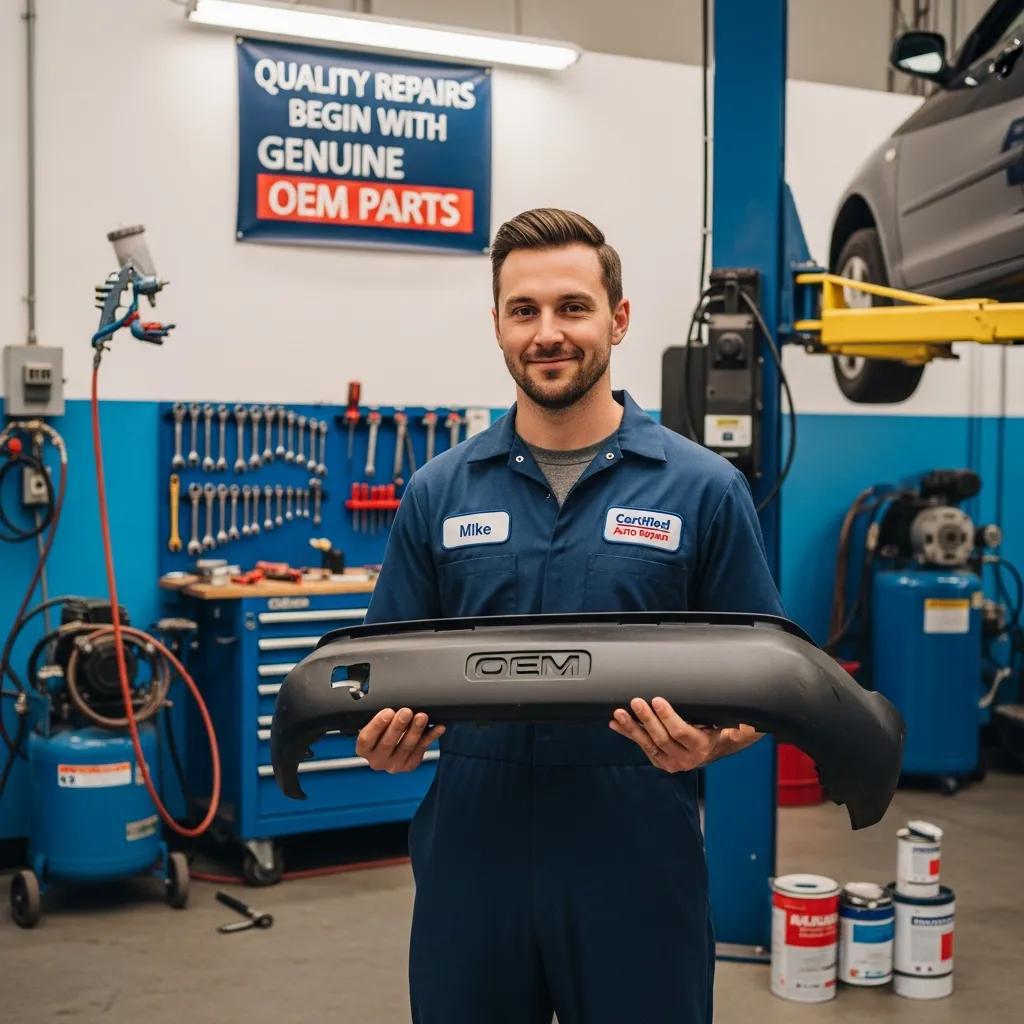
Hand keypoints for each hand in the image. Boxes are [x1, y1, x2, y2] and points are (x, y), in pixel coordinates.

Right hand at [355, 707, 444, 773]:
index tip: (388, 711)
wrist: (391, 747)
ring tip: (422, 717)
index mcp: (364, 749)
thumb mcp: (373, 724)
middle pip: (387, 743)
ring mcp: (393, 765)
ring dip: (415, 730)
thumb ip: (378, 716)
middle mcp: (377, 760)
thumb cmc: (381, 730)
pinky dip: (431, 737)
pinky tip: (438, 728)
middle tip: (406, 712)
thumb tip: (389, 697)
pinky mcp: (409, 764)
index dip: (377, 725)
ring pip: (406, 746)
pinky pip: (422, 749)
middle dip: (398, 726)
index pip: (367, 738)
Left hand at [608, 697, 761, 772]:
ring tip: (619, 713)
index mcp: (700, 746)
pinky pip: (641, 745)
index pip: (681, 731)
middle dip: (647, 718)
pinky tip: (616, 723)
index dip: (668, 716)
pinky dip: (628, 733)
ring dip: (631, 727)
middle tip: (636, 701)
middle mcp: (684, 758)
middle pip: (661, 737)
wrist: (711, 750)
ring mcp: (669, 760)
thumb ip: (740, 726)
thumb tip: (750, 724)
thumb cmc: (719, 732)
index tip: (658, 699)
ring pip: (647, 743)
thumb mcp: (731, 728)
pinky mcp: (658, 759)